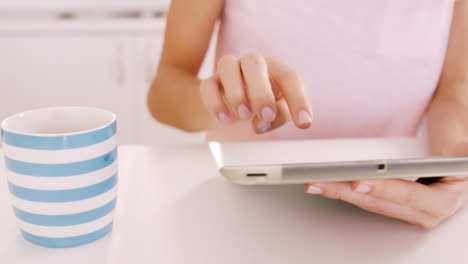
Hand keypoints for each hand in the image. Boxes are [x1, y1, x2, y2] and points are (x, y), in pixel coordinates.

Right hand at [200, 54, 312, 133]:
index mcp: (274, 69)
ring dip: (236, 92)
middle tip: (266, 115)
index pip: (289, 77)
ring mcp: (229, 70)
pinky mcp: (210, 82)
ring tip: (243, 115)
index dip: (298, 100)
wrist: (227, 107)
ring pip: (227, 64)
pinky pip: (208, 85)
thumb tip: (262, 123)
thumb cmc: (258, 107)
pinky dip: (215, 102)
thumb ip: (277, 116)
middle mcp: (252, 64)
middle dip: (261, 91)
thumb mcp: (275, 114)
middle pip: (255, 63)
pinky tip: (223, 119)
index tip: (304, 123)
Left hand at [304, 96, 467, 227]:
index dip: (386, 191)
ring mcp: (411, 206)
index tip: (359, 182)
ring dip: (341, 192)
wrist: (454, 123)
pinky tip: (326, 181)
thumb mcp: (462, 141)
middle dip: (349, 192)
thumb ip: (459, 150)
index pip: (414, 197)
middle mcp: (430, 207)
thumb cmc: (458, 128)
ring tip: (315, 182)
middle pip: (384, 203)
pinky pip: (369, 196)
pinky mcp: (396, 199)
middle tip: (322, 182)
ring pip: (371, 202)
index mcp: (449, 197)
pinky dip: (346, 188)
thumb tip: (459, 156)